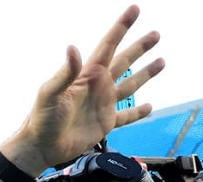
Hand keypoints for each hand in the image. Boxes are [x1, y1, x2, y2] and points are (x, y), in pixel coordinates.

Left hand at [11, 6, 162, 170]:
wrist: (41, 147)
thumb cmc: (41, 119)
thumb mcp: (50, 93)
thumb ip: (64, 72)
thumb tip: (73, 48)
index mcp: (86, 75)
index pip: (108, 45)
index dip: (121, 27)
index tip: (134, 10)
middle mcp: (98, 86)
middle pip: (124, 61)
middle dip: (140, 47)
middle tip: (156, 34)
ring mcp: (103, 104)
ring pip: (130, 85)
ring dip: (146, 73)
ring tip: (161, 61)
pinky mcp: (105, 123)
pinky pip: (127, 116)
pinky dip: (138, 112)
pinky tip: (150, 107)